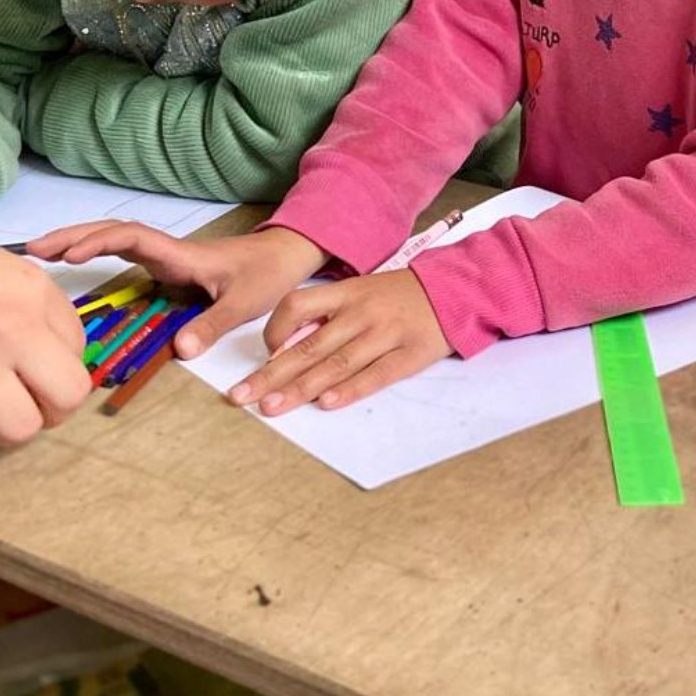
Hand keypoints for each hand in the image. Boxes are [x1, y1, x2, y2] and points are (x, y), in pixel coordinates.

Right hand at [0, 245, 90, 448]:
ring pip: (20, 428)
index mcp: (30, 292)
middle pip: (67, 396)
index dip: (60, 362)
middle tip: (29, 401)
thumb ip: (33, 305)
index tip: (37, 363)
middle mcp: (10, 330)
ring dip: (6, 424)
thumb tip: (58, 354)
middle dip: (52, 407)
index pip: (78, 348)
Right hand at [27, 223, 326, 358]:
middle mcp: (166, 251)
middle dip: (72, 236)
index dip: (97, 242)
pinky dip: (95, 252)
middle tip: (32, 247)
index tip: (68, 254)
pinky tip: (72, 261)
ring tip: (39, 250)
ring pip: (113, 239)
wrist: (283, 258)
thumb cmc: (266, 275)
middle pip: (111, 232)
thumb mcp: (244, 303)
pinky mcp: (165, 266)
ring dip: (78, 240)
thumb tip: (180, 351)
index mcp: (181, 255)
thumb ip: (212, 325)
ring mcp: (163, 256)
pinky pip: (122, 253)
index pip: (130, 237)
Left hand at [229, 268, 453, 415]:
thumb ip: (329, 315)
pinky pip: (377, 374)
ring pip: (336, 364)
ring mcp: (386, 333)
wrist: (456, 288)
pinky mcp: (411, 353)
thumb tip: (287, 347)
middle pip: (309, 346)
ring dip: (301, 388)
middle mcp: (361, 312)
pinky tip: (327, 403)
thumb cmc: (401, 296)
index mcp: (346, 293)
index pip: (297, 306)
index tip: (262, 356)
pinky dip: (351, 389)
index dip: (275, 331)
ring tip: (270, 408)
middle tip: (239, 396)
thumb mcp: (362, 292)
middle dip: (270, 374)